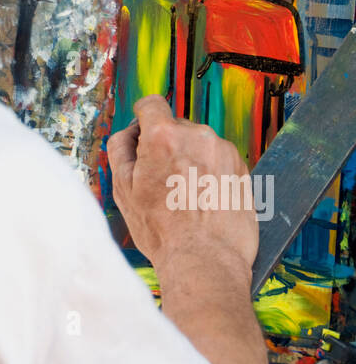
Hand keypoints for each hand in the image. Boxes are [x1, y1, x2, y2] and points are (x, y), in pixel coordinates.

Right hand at [107, 96, 257, 273]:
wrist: (204, 260)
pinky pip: (218, 159)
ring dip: (190, 160)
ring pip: (198, 144)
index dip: (143, 120)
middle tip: (161, 182)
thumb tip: (129, 134)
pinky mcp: (242, 167)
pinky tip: (202, 200)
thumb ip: (121, 149)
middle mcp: (197, 135)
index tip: (143, 135)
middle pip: (175, 127)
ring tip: (184, 196)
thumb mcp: (123, 189)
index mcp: (164, 135)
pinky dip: (210, 173)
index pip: (151, 104)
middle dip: (167, 147)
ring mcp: (223, 150)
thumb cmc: (163, 231)